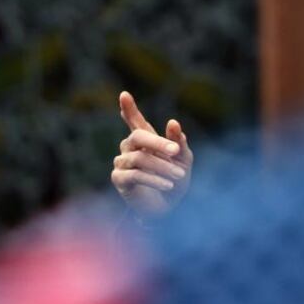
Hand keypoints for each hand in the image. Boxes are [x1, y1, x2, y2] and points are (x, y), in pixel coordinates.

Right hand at [111, 91, 192, 218]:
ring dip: (162, 166)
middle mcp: (129, 148)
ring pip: (140, 158)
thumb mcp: (183, 159)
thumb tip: (173, 122)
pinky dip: (154, 179)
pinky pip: (135, 175)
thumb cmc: (176, 180)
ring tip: (179, 175)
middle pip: (138, 137)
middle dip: (158, 142)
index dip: (129, 109)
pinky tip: (167, 185)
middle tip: (176, 150)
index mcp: (145, 140)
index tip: (124, 94)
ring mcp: (122, 163)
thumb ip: (178, 141)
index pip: (135, 121)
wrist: (170, 208)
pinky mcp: (119, 180)